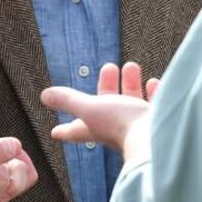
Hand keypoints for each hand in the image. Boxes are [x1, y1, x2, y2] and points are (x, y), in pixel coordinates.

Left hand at [41, 62, 156, 157]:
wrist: (155, 135)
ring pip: (131, 101)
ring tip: (130, 66)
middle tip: (108, 69)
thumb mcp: (90, 108)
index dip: (65, 129)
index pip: (76, 130)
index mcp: (97, 127)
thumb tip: (45, 96)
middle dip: (107, 87)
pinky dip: (153, 92)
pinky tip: (153, 82)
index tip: (56, 132)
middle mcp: (116, 129)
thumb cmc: (121, 124)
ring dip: (129, 83)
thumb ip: (69, 101)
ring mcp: (137, 126)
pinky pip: (155, 105)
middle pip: (108, 106)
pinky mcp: (156, 121)